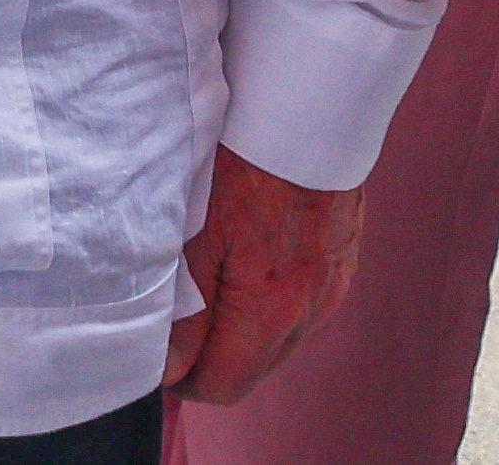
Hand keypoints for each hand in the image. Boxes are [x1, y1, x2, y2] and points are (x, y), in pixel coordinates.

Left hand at [164, 146, 363, 403]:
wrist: (308, 111)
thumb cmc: (241, 164)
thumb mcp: (196, 235)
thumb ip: (184, 309)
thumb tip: (169, 366)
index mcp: (271, 309)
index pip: (225, 385)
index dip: (184, 381)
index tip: (156, 358)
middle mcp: (311, 309)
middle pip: (254, 368)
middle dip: (211, 358)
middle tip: (172, 323)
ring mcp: (332, 286)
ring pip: (279, 338)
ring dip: (242, 328)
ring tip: (204, 285)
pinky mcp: (341, 261)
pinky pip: (302, 305)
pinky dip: (269, 300)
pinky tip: (244, 260)